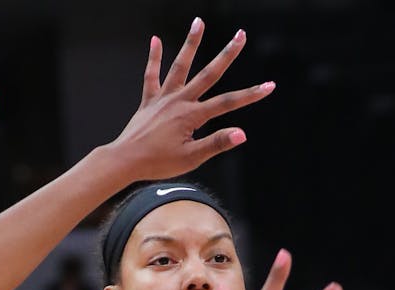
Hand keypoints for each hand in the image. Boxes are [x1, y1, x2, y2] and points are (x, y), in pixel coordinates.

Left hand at [108, 18, 276, 180]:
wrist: (125, 161)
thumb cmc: (158, 163)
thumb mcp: (192, 159)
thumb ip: (216, 143)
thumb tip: (241, 133)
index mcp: (192, 116)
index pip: (228, 103)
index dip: (251, 94)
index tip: (269, 86)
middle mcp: (179, 101)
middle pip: (208, 74)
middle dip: (227, 54)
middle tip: (240, 35)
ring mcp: (163, 98)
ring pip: (180, 66)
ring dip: (191, 43)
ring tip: (199, 22)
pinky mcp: (149, 101)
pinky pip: (151, 75)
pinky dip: (154, 57)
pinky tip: (156, 40)